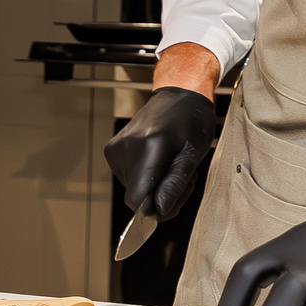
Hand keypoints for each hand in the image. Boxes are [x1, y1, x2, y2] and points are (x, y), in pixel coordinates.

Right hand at [103, 87, 218, 221]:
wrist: (178, 95)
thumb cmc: (191, 121)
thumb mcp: (193, 153)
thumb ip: (175, 183)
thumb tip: (160, 210)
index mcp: (147, 148)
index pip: (138, 200)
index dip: (157, 210)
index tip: (177, 201)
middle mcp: (124, 149)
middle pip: (136, 196)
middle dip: (162, 196)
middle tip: (184, 179)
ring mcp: (115, 149)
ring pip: (133, 189)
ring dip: (156, 186)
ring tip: (173, 166)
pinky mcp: (112, 151)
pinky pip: (129, 177)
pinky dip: (146, 177)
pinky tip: (160, 161)